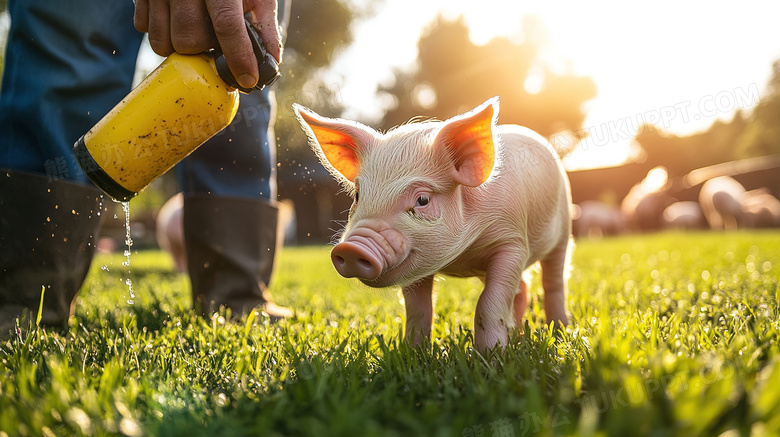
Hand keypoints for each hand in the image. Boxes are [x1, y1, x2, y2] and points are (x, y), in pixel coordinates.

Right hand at [134, 0, 281, 89]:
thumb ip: (263, 23)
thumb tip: (271, 62)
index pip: (226, 25)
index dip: (238, 57)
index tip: (248, 79)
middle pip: (189, 40)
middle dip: (203, 51)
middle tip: (213, 42)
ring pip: (162, 43)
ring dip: (180, 48)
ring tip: (195, 33)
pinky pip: (144, 28)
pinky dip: (160, 34)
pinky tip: (175, 22)